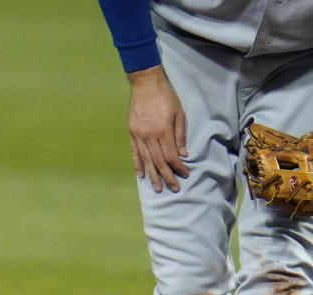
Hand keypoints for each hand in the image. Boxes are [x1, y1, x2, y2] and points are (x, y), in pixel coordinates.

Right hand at [127, 66, 188, 192]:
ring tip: (157, 188)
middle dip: (167, 177)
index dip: (178, 167)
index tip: (184, 175)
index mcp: (163, 131)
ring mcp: (139, 136)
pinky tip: (141, 175)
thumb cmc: (166, 97)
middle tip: (173, 189)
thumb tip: (182, 154)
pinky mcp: (132, 134)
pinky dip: (138, 165)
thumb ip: (180, 135)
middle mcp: (150, 137)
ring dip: (152, 176)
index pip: (171, 156)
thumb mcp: (179, 113)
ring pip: (146, 160)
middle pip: (158, 162)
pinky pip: (135, 153)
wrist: (145, 85)